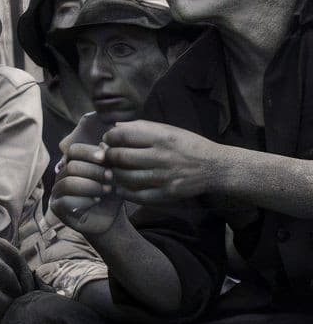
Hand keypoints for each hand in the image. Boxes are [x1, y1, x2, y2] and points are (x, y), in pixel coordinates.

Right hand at [49, 143, 123, 236]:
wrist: (110, 219)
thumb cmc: (111, 194)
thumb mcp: (114, 175)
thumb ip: (109, 160)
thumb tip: (104, 144)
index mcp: (72, 163)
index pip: (73, 150)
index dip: (88, 152)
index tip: (104, 157)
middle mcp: (61, 175)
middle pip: (71, 166)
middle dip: (94, 171)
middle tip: (110, 177)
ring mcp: (57, 192)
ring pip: (68, 183)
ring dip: (91, 186)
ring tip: (106, 190)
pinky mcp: (57, 208)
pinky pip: (66, 201)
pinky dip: (84, 200)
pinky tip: (96, 201)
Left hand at [101, 120, 226, 203]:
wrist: (216, 168)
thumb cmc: (189, 145)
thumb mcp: (169, 130)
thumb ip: (142, 127)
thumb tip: (115, 127)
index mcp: (162, 137)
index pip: (124, 135)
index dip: (110, 138)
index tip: (108, 140)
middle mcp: (162, 156)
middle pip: (121, 157)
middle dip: (108, 156)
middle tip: (106, 157)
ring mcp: (165, 177)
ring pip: (126, 177)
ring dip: (113, 175)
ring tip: (111, 172)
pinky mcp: (168, 194)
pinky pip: (138, 196)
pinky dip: (124, 193)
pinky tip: (120, 189)